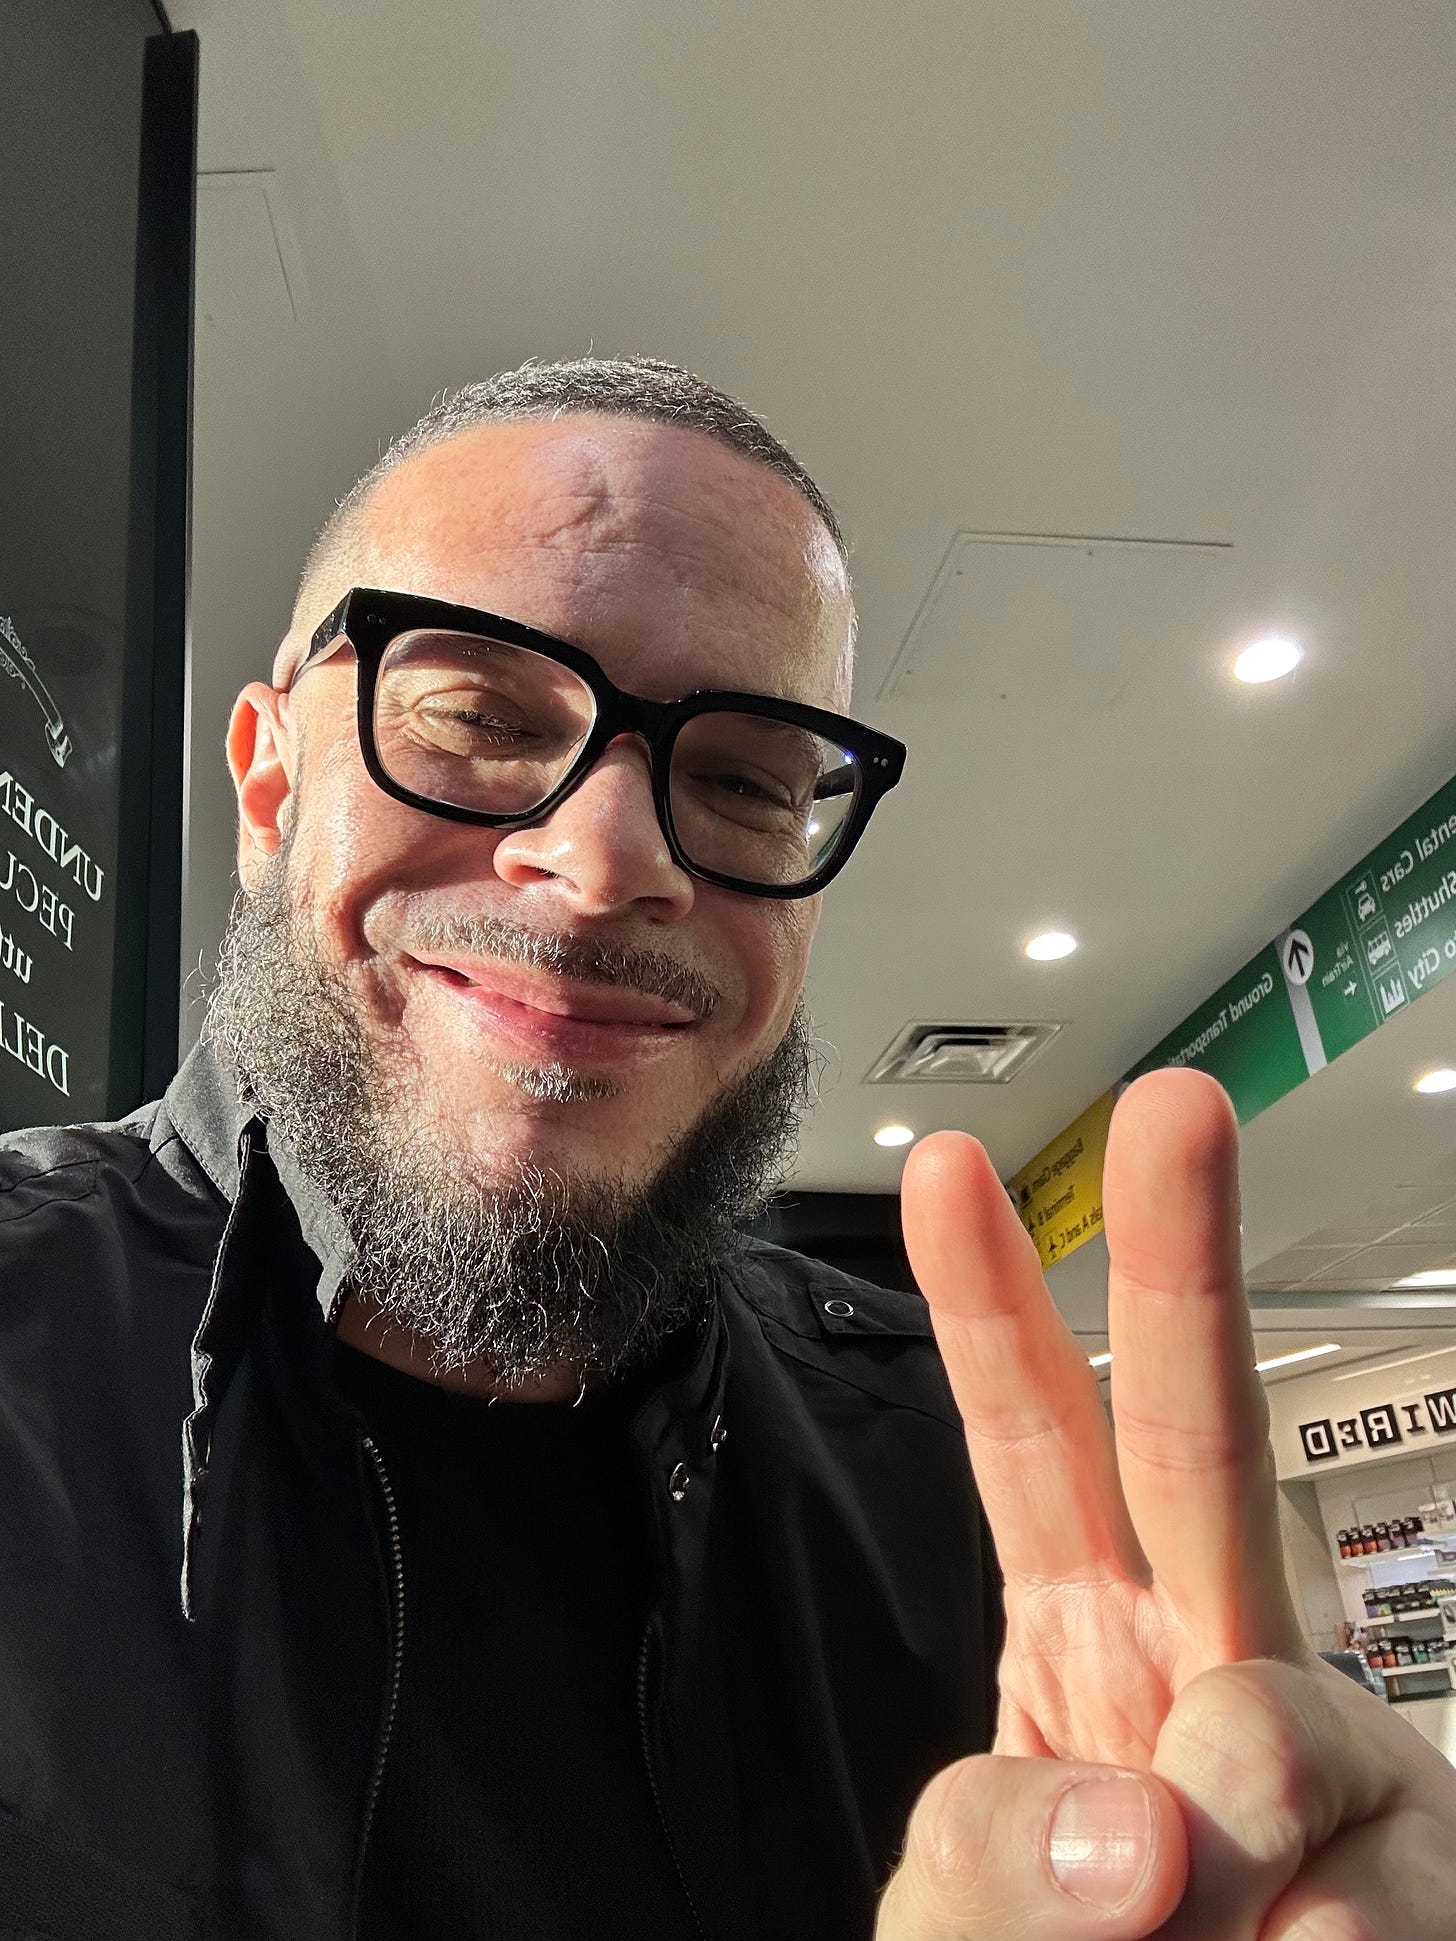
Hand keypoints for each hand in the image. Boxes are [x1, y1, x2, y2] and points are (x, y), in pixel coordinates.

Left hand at [877, 1068, 1455, 1937]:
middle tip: (1177, 1109)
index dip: (988, 1306)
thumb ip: (995, 1859)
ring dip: (1216, 1858)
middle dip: (1183, 1264)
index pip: (1032, 1446)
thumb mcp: (957, 1921)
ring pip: (1286, 1724)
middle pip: (1198, 1440)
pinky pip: (1366, 1905)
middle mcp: (1218, 1657)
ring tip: (1199, 1931)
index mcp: (1086, 1634)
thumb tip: (1158, 1828)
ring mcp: (1336, 1759)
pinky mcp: (1428, 1864)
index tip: (949, 1170)